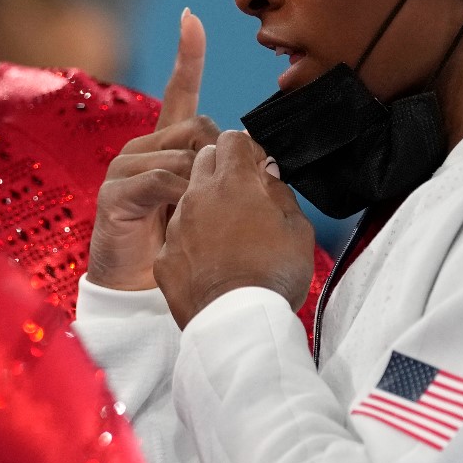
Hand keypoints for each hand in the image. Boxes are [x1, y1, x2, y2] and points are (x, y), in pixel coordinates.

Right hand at [87, 10, 221, 290]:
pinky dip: (179, 196)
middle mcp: (142, 148)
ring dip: (200, 185)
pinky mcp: (114, 192)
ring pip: (181, 153)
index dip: (188, 57)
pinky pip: (161, 179)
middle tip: (223, 195)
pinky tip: (179, 215)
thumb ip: (224, 176)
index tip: (193, 19)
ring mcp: (125, 167)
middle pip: (195, 126)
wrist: (139, 288)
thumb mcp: (206, 203)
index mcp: (166, 146)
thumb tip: (261, 157)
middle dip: (217, 158)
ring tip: (195, 216)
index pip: (180, 92)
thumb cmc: (177, 245)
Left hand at [155, 130, 318, 325]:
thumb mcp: (297, 228)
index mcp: (232, 183)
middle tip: (242, 195)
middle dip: (222, 168)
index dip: (247, 150)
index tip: (258, 169)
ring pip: (188, 199)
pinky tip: (210, 263)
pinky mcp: (165, 257)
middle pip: (203, 159)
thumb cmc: (274, 274)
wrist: (238, 323)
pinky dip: (192, 242)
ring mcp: (177, 227)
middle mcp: (197, 197)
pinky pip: (178, 238)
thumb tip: (267, 173)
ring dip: (206, 206)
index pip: (232, 139)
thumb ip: (280, 192)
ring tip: (229, 236)